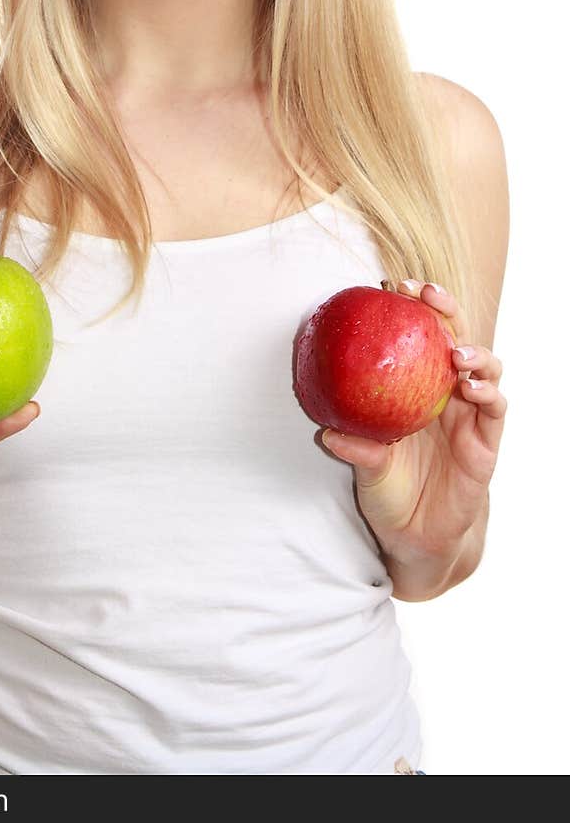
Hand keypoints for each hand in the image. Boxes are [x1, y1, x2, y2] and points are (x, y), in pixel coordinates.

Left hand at [319, 281, 506, 567]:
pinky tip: (471, 388)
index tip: (393, 286)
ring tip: (455, 352)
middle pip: (455, 337)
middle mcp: (447, 393)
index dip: (411, 308)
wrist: (416, 536)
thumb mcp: (367, 467)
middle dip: (446, 310)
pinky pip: (495, 408)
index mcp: (417, 388)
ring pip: (485, 368)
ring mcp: (471, 414)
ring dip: (475, 353)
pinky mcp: (487, 441)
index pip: (418, 336)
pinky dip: (487, 393)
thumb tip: (325, 431)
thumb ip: (356, 448)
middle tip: (427, 297)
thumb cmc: (388, 489)